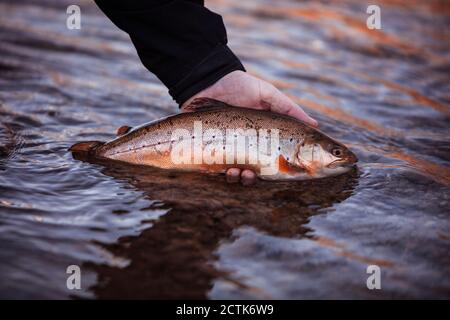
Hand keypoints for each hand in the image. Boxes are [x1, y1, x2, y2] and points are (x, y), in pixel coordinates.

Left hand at [181, 70, 317, 184]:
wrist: (207, 82)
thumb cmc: (239, 86)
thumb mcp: (268, 95)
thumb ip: (289, 110)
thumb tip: (314, 124)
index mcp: (262, 136)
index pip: (275, 157)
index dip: (284, 168)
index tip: (290, 173)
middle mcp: (246, 146)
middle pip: (257, 172)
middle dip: (257, 177)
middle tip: (256, 173)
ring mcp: (228, 150)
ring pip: (239, 176)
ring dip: (242, 179)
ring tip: (240, 172)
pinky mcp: (211, 151)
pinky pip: (219, 171)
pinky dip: (226, 175)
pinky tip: (228, 169)